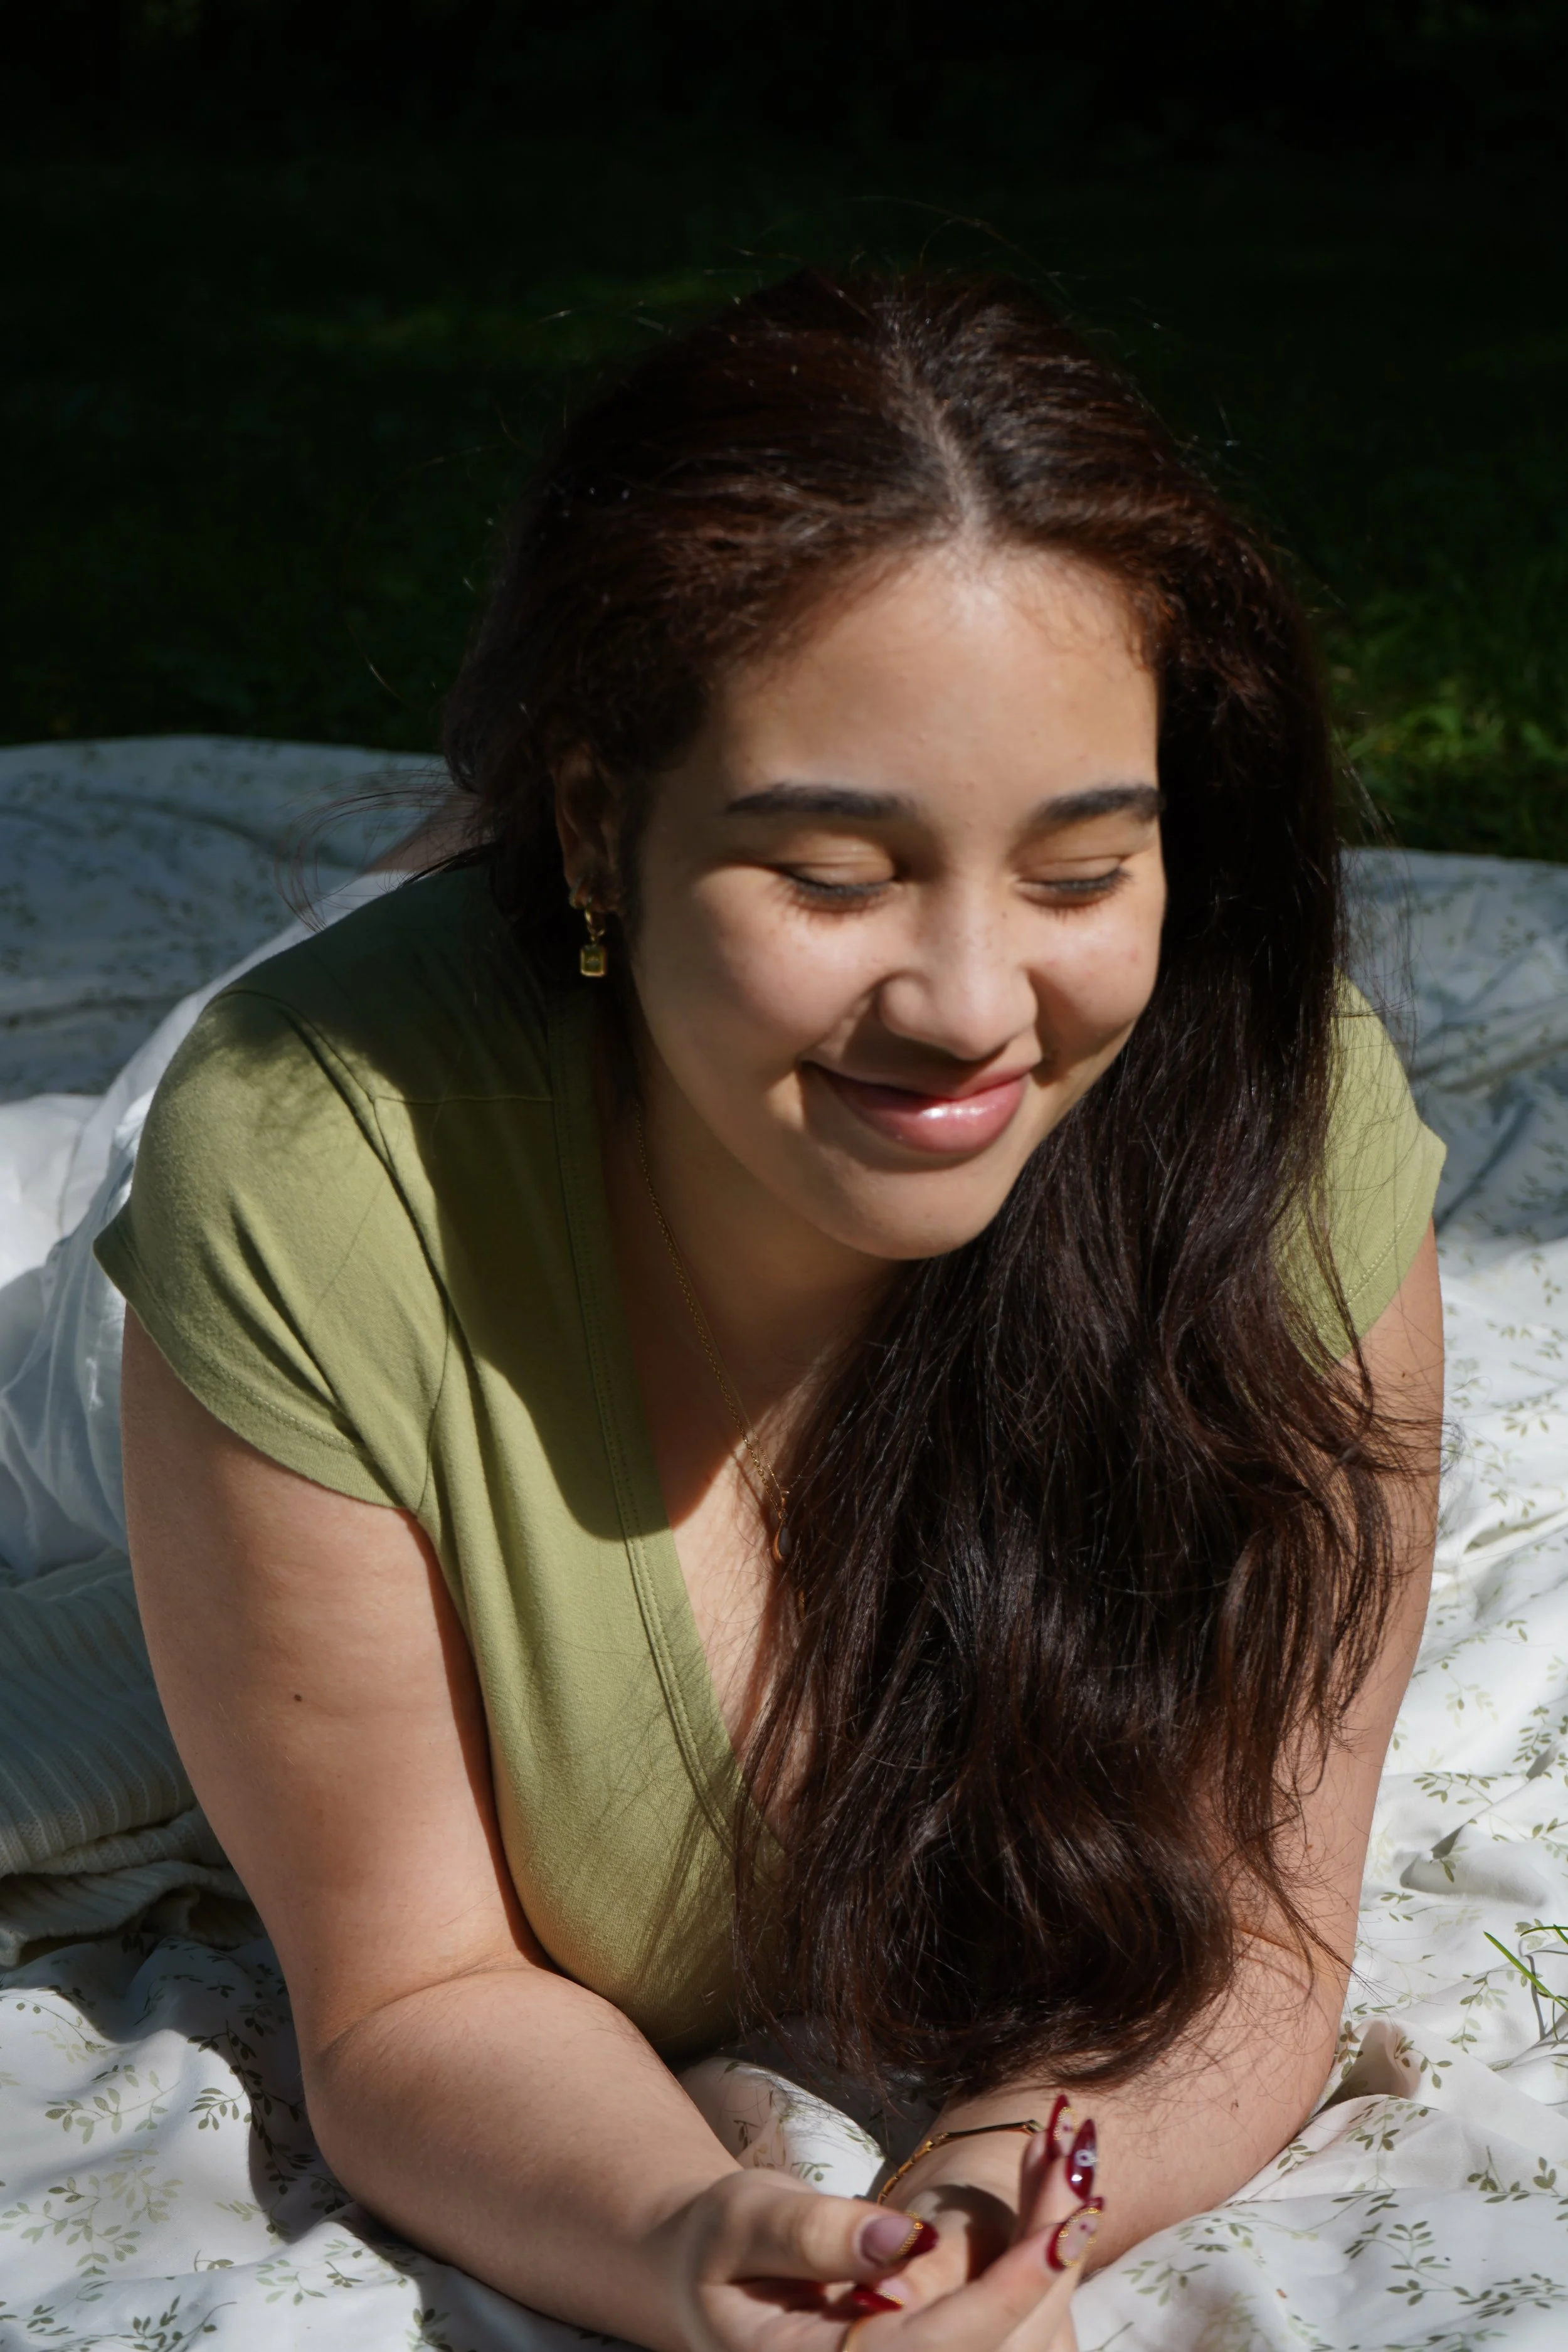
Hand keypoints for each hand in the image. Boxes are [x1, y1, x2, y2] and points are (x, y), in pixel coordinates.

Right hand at [659, 2107, 1099, 2351]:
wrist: (708, 2284)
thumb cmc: (719, 2246)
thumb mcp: (742, 2222)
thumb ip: (812, 2235)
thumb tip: (903, 2241)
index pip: (938, 2351)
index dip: (1008, 2293)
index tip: (1062, 2225)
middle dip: (1050, 2257)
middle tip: (1077, 2157)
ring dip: (1056, 2262)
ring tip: (1067, 2162)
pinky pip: (1015, 2345)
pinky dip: (1041, 2278)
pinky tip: (1048, 2207)